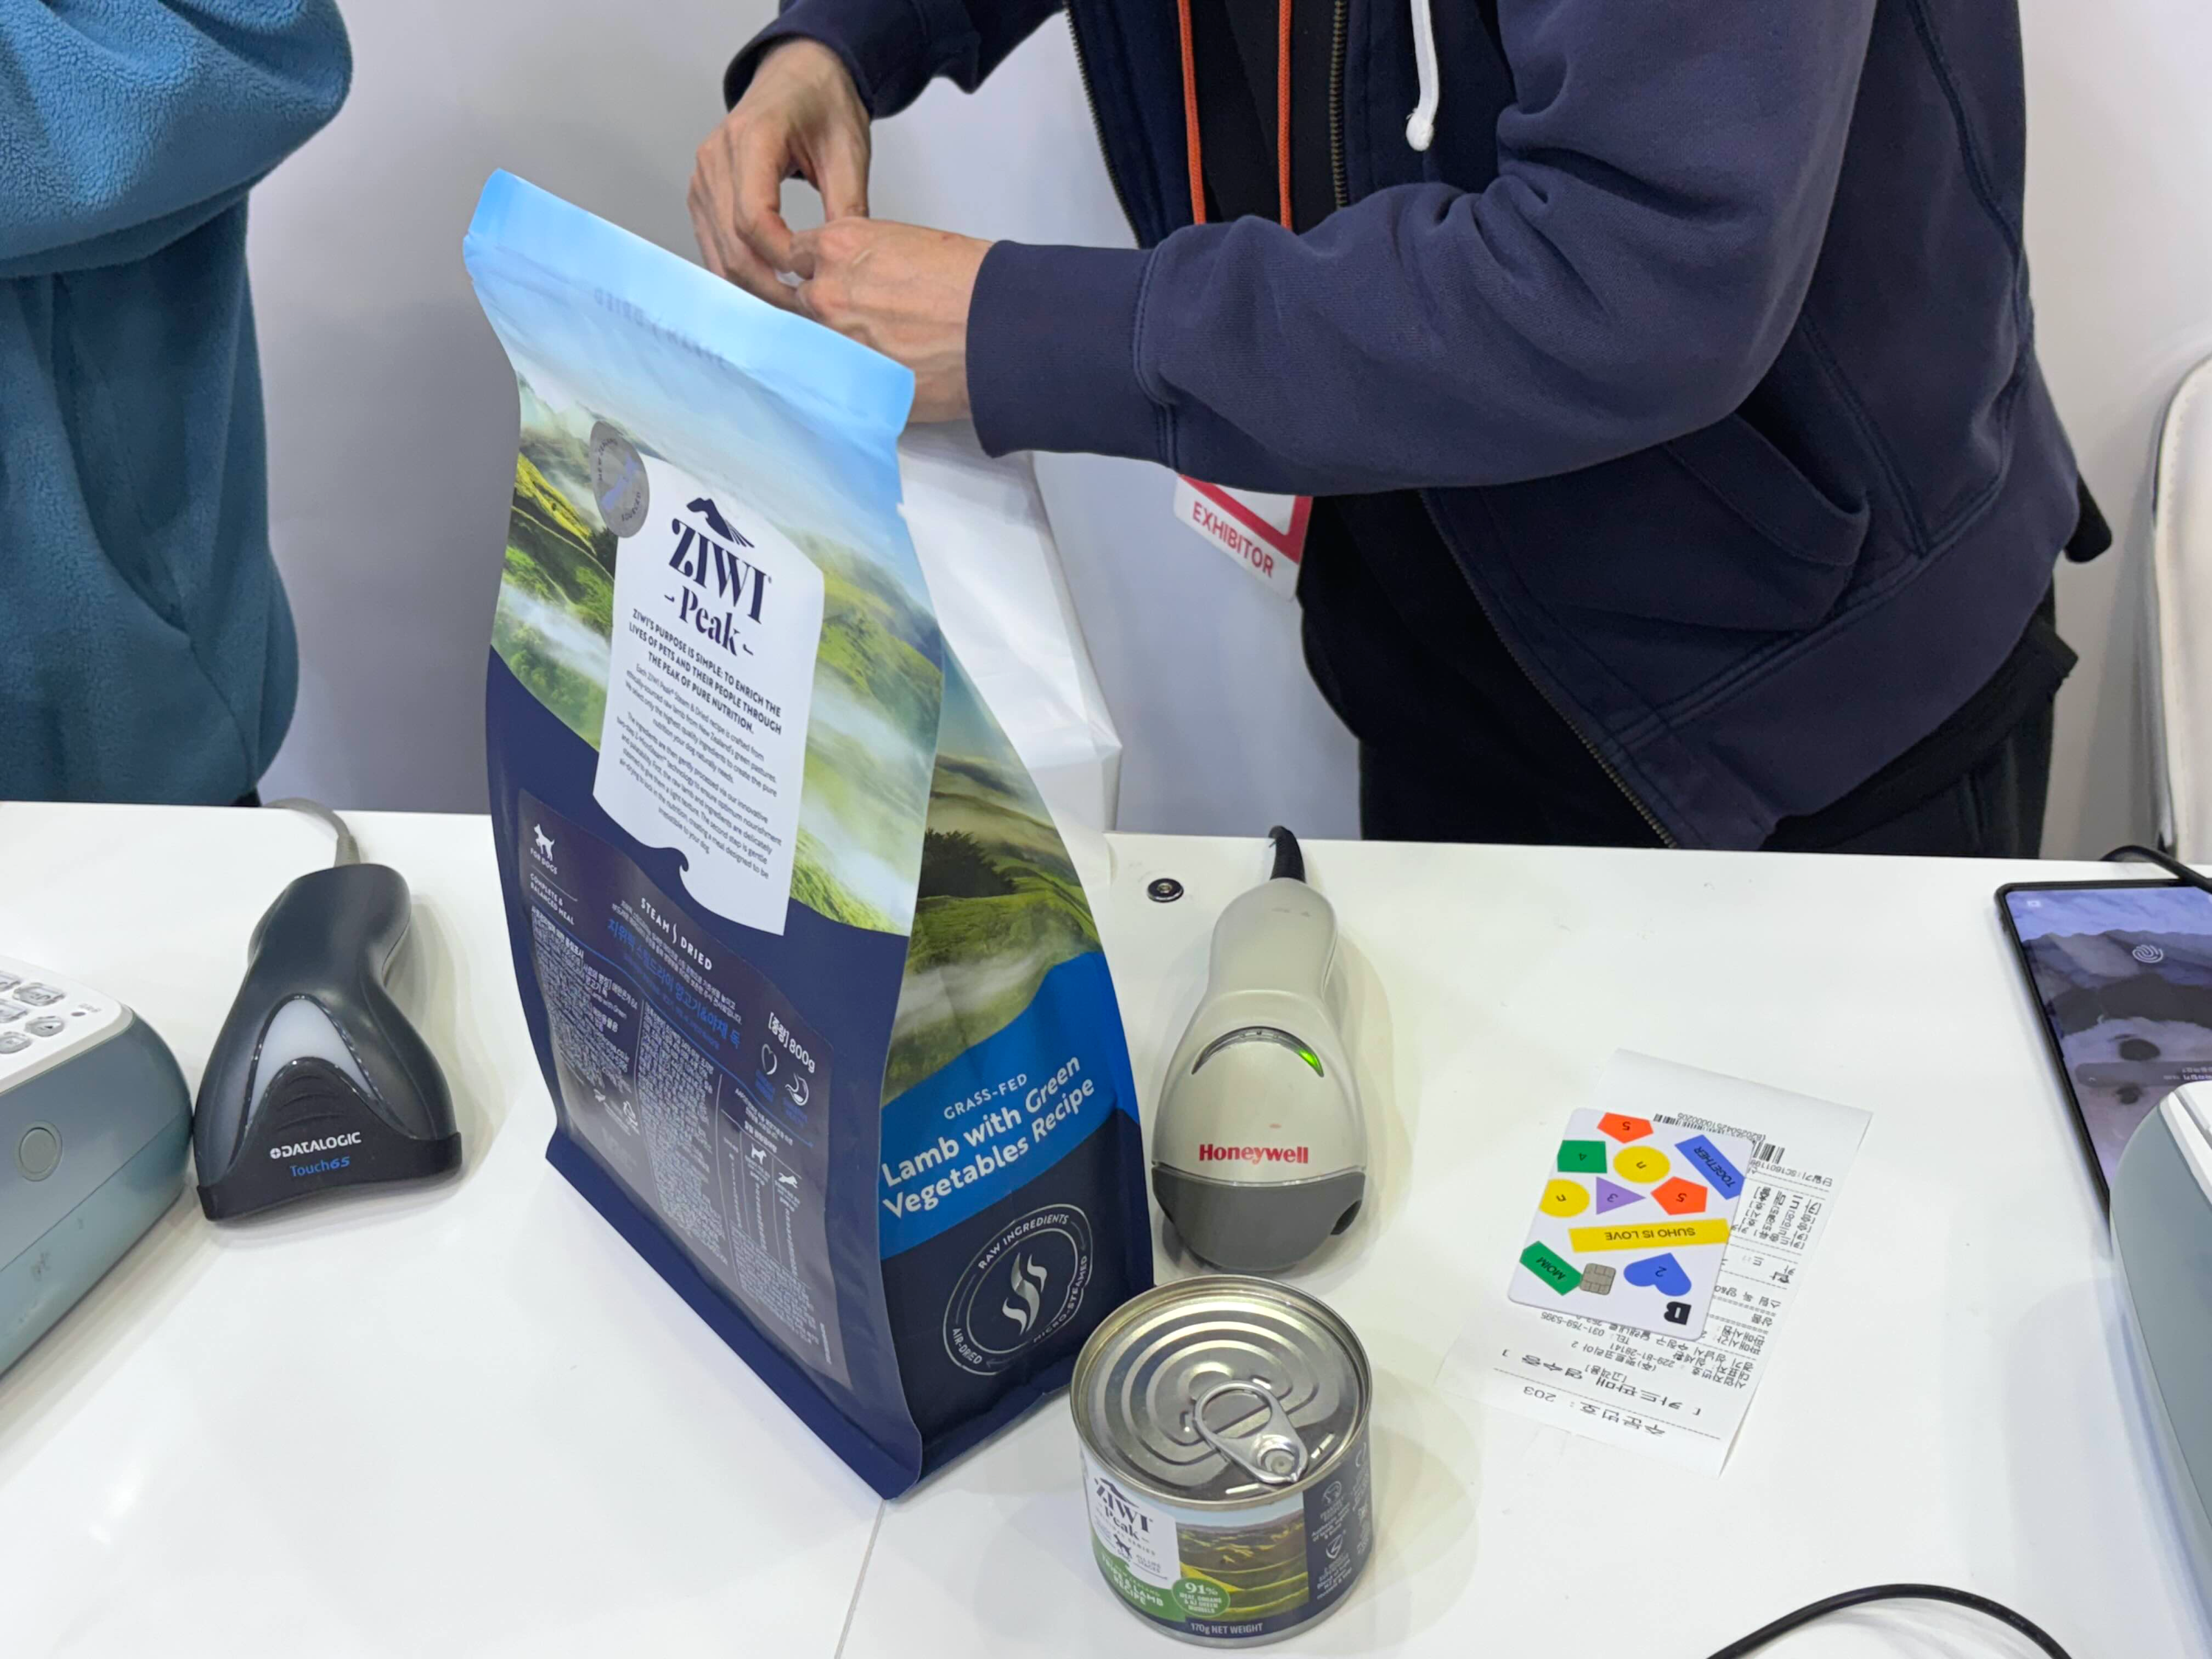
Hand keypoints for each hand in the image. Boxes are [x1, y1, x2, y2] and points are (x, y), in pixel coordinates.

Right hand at [690, 40, 870, 310]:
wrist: (799, 75)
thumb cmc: (823, 102)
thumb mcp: (849, 150)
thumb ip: (848, 207)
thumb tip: (849, 265)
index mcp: (751, 138)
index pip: (753, 218)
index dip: (781, 259)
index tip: (814, 283)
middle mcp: (715, 158)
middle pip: (731, 243)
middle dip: (768, 286)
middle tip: (808, 316)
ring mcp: (702, 177)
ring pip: (718, 252)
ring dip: (753, 287)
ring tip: (792, 311)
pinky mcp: (702, 194)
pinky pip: (713, 245)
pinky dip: (740, 273)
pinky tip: (771, 291)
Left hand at [792, 218, 990, 423]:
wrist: (1001, 328)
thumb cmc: (974, 284)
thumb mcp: (910, 242)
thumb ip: (869, 258)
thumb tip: (865, 278)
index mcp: (840, 247)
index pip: (797, 256)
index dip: (816, 270)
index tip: (827, 280)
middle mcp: (828, 293)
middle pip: (801, 303)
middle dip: (824, 312)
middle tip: (859, 320)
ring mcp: (836, 343)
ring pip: (815, 348)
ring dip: (838, 349)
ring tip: (879, 352)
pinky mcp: (853, 384)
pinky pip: (839, 385)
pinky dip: (855, 383)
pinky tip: (881, 378)